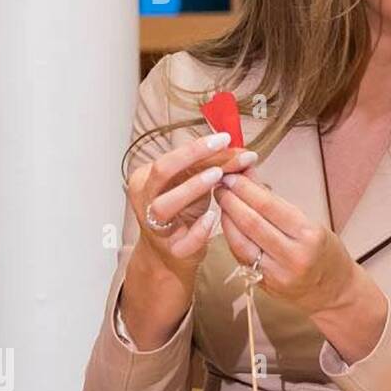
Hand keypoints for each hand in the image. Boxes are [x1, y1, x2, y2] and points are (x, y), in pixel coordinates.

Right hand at [126, 131, 258, 282]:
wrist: (171, 253)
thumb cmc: (183, 212)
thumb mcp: (196, 184)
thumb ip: (216, 167)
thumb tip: (245, 153)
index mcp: (147, 179)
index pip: (170, 157)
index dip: (197, 147)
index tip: (224, 138)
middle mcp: (145, 200)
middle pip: (161, 172)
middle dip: (191, 157)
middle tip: (222, 149)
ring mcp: (155, 226)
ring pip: (163, 205)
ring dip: (191, 188)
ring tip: (218, 176)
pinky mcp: (172, 249)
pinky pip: (182, 240)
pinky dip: (198, 229)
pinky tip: (213, 217)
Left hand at [213, 173, 386, 360]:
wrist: (333, 291)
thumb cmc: (325, 251)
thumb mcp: (309, 222)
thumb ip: (276, 201)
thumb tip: (249, 174)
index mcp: (309, 235)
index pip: (269, 206)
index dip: (246, 189)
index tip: (231, 175)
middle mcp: (293, 255)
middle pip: (252, 223)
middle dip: (231, 201)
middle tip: (219, 185)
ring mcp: (277, 273)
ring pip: (241, 242)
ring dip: (226, 219)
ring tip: (220, 201)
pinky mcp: (265, 285)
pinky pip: (242, 256)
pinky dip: (231, 237)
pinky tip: (227, 224)